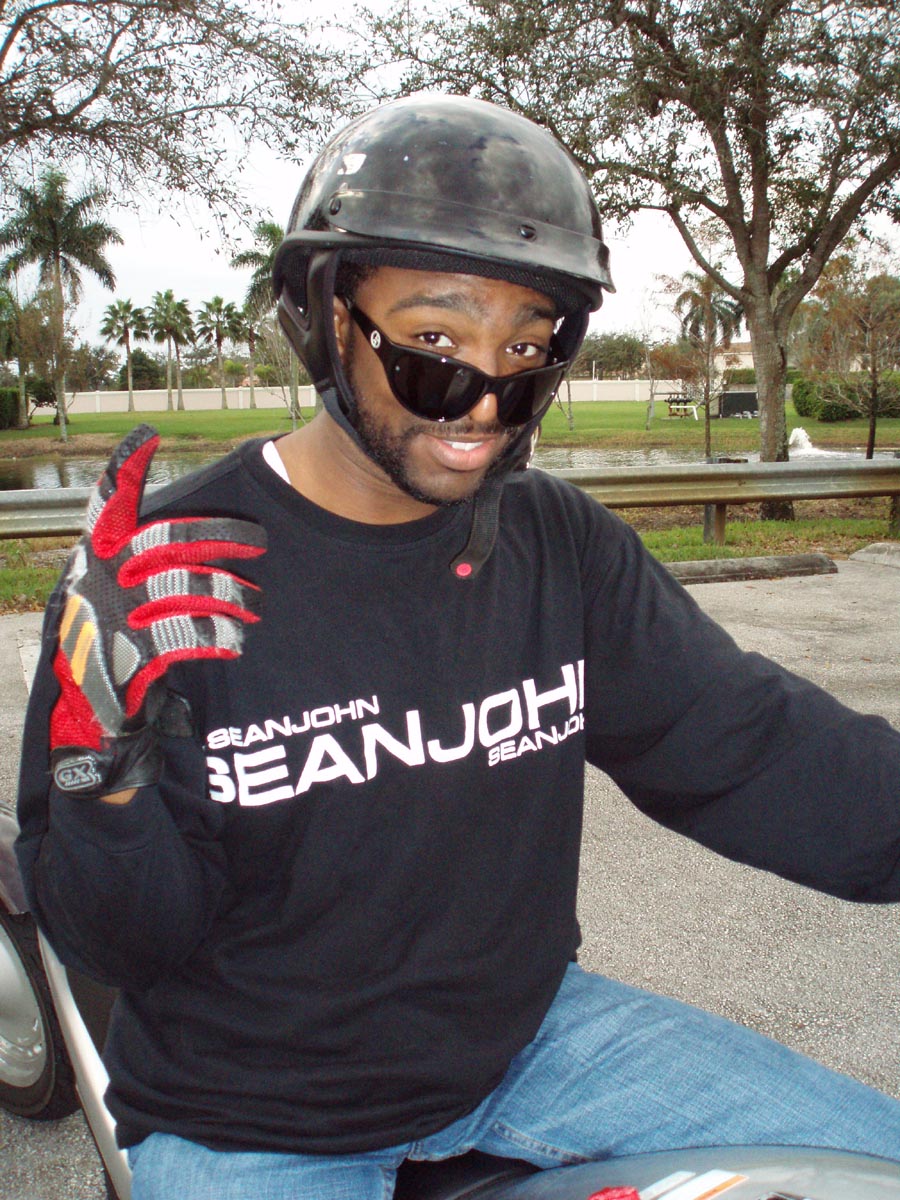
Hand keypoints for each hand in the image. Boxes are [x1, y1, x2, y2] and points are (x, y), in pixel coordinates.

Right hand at [49, 424, 266, 797]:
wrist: (91, 713)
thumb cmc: (115, 641)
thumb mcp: (123, 595)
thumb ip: (148, 561)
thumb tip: (185, 529)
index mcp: (95, 558)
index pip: (106, 505)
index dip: (121, 472)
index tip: (144, 437)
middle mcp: (98, 581)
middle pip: (164, 544)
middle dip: (218, 537)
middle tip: (259, 540)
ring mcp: (112, 618)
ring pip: (183, 590)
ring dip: (228, 595)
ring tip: (255, 604)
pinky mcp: (129, 658)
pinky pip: (183, 637)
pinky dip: (215, 636)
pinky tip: (234, 641)